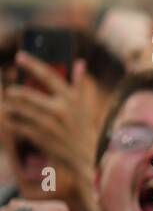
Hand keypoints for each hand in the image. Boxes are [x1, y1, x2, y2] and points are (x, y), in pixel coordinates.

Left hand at [2, 53, 97, 189]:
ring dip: (10, 106)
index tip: (19, 56)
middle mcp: (60, 109)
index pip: (48, 75)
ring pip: (20, 110)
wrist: (86, 154)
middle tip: (10, 91)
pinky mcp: (40, 136)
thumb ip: (79, 83)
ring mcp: (49, 124)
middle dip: (14, 91)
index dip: (32, 64)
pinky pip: (18, 125)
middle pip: (27, 94)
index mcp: (71, 98)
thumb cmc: (83, 127)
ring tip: (7, 105)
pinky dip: (11, 122)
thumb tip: (80, 63)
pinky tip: (10, 120)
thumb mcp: (84, 104)